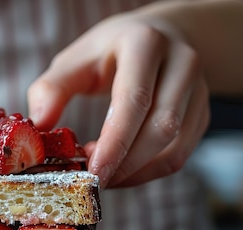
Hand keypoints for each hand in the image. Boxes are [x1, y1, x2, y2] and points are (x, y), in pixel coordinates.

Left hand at [27, 13, 209, 188]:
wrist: (157, 37)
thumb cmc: (107, 52)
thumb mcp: (74, 59)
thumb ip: (52, 88)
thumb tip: (40, 124)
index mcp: (145, 43)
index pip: (135, 100)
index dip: (115, 142)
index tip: (92, 171)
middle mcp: (182, 63)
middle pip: (161, 127)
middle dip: (125, 163)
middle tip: (92, 180)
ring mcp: (199, 90)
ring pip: (174, 146)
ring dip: (135, 172)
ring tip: (103, 176)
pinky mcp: (202, 114)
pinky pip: (178, 155)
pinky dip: (147, 173)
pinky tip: (120, 173)